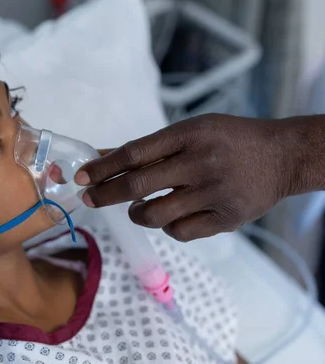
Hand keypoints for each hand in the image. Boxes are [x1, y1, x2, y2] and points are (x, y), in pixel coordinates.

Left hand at [75, 114, 292, 241]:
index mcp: (190, 134)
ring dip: (135, 214)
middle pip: (138, 185)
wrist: (282, 156)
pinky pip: (180, 232)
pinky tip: (169, 216)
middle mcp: (201, 162)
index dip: (102, 167)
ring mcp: (214, 193)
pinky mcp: (227, 218)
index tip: (80, 177)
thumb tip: (100, 157)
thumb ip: (147, 147)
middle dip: (105, 194)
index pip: (134, 153)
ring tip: (135, 208)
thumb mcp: (190, 131)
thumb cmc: (228, 139)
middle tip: (89, 199)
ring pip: (155, 214)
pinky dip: (166, 226)